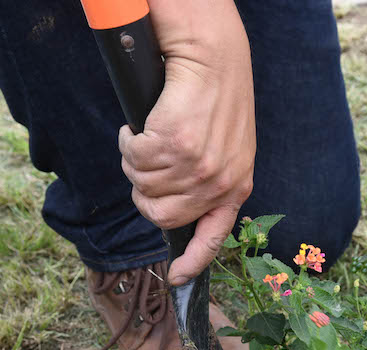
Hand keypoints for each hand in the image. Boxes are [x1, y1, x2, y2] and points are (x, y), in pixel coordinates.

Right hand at [118, 0, 255, 285]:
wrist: (211, 54)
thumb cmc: (215, 94)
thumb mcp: (226, 145)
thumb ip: (210, 179)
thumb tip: (176, 206)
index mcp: (237, 186)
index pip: (213, 237)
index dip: (192, 261)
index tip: (177, 278)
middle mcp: (219, 182)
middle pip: (160, 214)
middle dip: (144, 191)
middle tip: (146, 162)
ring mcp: (198, 167)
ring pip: (142, 185)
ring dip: (136, 159)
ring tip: (150, 132)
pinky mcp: (174, 146)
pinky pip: (132, 158)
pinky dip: (129, 139)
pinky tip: (142, 122)